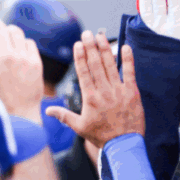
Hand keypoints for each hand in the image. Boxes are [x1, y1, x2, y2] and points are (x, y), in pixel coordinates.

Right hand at [46, 32, 144, 147]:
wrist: (123, 145)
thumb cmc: (101, 137)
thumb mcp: (79, 127)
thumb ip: (63, 116)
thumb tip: (47, 111)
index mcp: (90, 98)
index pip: (83, 72)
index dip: (80, 56)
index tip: (78, 44)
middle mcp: (103, 92)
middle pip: (96, 64)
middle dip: (91, 47)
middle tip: (88, 33)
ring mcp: (119, 91)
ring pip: (110, 65)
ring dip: (105, 49)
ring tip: (101, 36)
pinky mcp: (132, 93)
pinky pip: (130, 73)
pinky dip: (128, 60)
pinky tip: (125, 47)